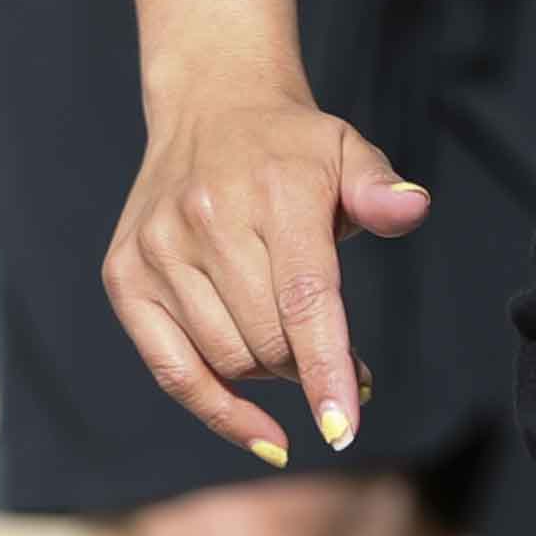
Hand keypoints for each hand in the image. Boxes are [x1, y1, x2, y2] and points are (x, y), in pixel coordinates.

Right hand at [102, 92, 430, 468]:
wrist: (210, 104)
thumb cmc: (292, 146)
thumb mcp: (348, 150)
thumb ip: (380, 190)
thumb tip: (412, 210)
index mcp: (274, 190)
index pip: (304, 299)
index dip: (325, 369)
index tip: (344, 427)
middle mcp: (207, 218)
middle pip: (268, 340)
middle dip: (311, 366)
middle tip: (341, 362)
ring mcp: (158, 249)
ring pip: (226, 359)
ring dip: (271, 377)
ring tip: (295, 348)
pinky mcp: (124, 275)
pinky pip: (171, 370)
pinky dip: (218, 409)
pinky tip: (262, 432)